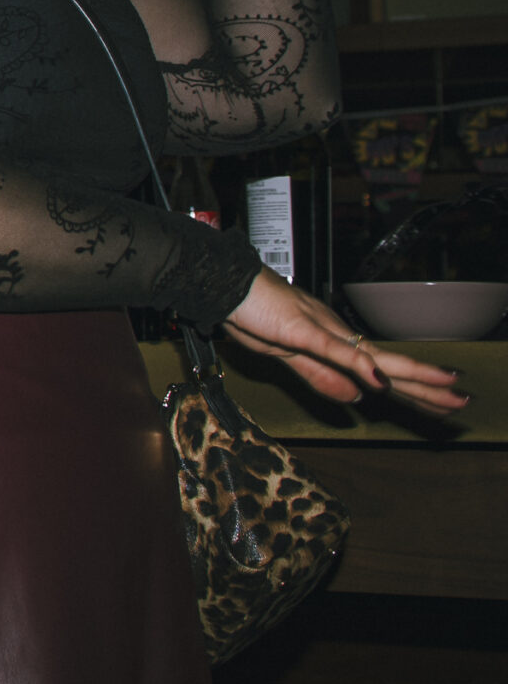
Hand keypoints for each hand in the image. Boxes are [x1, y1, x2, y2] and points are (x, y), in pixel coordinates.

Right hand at [222, 271, 470, 414]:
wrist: (220, 280)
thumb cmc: (248, 310)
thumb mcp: (284, 353)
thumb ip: (319, 375)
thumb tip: (356, 396)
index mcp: (331, 341)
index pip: (381, 370)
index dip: (414, 388)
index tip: (444, 402)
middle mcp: (335, 332)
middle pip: (389, 364)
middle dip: (427, 385)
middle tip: (463, 401)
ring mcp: (320, 329)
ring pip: (374, 357)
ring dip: (412, 374)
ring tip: (446, 387)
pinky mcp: (300, 328)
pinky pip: (333, 350)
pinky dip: (358, 365)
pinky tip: (378, 380)